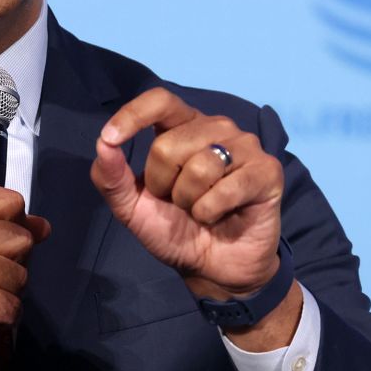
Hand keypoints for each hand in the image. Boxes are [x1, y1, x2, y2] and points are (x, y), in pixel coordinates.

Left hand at [90, 87, 284, 300]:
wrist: (213, 269)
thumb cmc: (175, 230)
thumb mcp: (132, 208)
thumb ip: (112, 177)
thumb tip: (102, 144)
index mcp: (183, 127)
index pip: (160, 101)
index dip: (133, 115)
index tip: (110, 138)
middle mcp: (216, 128)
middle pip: (169, 144)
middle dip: (163, 185)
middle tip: (178, 203)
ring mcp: (245, 146)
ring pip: (200, 165)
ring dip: (190, 202)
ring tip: (201, 210)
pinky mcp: (267, 171)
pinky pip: (227, 187)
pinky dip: (212, 211)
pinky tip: (219, 216)